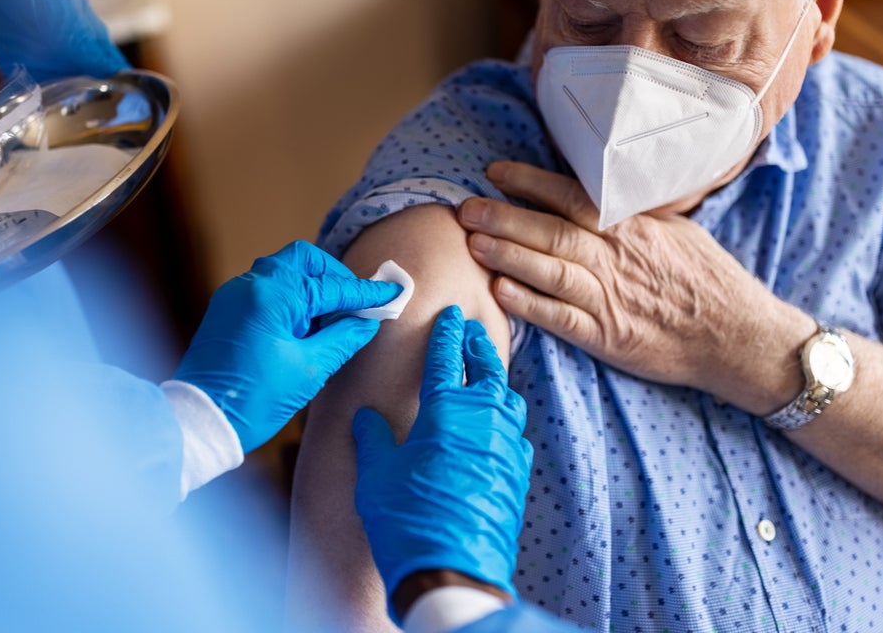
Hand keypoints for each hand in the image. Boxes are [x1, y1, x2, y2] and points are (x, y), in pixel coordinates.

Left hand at [172, 240, 401, 452]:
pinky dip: (291, 299)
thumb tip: (366, 323)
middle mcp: (250, 286)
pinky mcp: (227, 312)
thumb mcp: (309, 370)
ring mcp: (234, 297)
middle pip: (303, 260)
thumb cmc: (253, 400)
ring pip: (283, 272)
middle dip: (334, 276)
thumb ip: (342, 339)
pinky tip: (306, 327)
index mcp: (271, 295)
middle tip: (357, 302)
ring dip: (312, 288)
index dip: (364, 293)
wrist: (199, 422)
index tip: (391, 294)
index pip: (331, 286)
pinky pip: (266, 290)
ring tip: (333, 319)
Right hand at [353, 306, 531, 624]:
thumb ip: (372, 438)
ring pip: (507, 398)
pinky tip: (497, 427)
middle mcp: (482, 418)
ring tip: (486, 373)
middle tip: (472, 331)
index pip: (445, 357)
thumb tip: (365, 417)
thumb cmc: (406, 518)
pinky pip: (515, 434)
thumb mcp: (375, 473)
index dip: (445, 332)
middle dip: (477, 345)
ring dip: (496, 380)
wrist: (451, 570)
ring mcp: (506, 445)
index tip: (450, 313)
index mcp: (445, 409)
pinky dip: (505, 420)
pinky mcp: (518, 472)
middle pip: (486, 368)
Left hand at [458, 161, 811, 412]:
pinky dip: (530, 305)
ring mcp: (611, 300)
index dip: (531, 182)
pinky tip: (500, 294)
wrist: (738, 337)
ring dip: (508, 256)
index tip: (495, 171)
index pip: (573, 197)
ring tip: (472, 242)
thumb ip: (634, 216)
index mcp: (632, 229)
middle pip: (552, 231)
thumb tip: (600, 191)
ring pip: (551, 271)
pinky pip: (563, 319)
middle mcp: (618, 260)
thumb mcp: (677, 233)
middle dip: (505, 217)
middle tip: (465, 206)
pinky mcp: (609, 337)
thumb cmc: (708, 282)